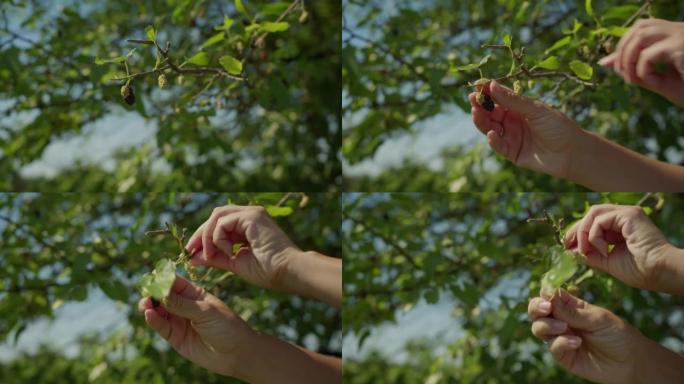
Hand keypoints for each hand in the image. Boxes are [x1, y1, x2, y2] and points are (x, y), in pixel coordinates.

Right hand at [138, 275, 253, 377]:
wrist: (234, 353)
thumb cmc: (226, 326)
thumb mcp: (206, 311)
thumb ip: (183, 304)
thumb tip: (161, 294)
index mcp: (194, 293)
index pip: (174, 282)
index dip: (162, 279)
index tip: (152, 276)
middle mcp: (183, 305)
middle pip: (162, 296)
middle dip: (152, 293)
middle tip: (146, 293)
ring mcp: (178, 321)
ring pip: (158, 311)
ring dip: (149, 306)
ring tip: (145, 305)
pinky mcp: (174, 337)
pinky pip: (161, 326)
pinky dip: (153, 320)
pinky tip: (149, 314)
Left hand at [185, 205, 299, 290]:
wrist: (287, 272)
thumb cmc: (268, 271)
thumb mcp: (235, 263)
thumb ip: (215, 258)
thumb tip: (193, 258)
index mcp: (249, 225)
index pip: (219, 223)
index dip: (203, 237)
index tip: (190, 253)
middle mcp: (250, 215)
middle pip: (216, 216)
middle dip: (201, 234)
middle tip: (190, 251)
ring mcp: (252, 213)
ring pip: (218, 216)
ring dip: (208, 236)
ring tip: (209, 256)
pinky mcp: (252, 216)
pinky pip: (223, 222)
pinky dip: (218, 238)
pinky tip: (227, 253)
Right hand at [469, 80, 586, 178]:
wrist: (572, 153)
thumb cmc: (558, 127)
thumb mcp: (536, 110)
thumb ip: (513, 100)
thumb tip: (491, 85)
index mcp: (518, 108)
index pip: (498, 98)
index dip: (487, 92)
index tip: (477, 86)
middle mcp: (512, 121)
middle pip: (490, 113)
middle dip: (480, 106)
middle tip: (473, 99)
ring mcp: (510, 137)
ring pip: (490, 128)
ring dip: (482, 121)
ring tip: (476, 113)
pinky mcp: (511, 153)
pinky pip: (498, 145)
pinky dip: (493, 140)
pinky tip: (491, 134)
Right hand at [528, 290, 643, 383]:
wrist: (631, 362)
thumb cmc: (618, 335)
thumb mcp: (598, 318)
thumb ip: (573, 311)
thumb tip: (548, 296)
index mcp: (570, 307)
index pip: (549, 296)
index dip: (545, 293)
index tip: (547, 294)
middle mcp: (561, 321)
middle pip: (537, 311)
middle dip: (536, 308)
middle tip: (546, 308)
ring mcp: (560, 338)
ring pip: (539, 328)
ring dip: (547, 326)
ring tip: (564, 328)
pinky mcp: (563, 355)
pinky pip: (552, 347)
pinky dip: (560, 343)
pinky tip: (576, 343)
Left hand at [563, 204, 670, 291]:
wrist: (660, 273)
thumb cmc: (640, 270)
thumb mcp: (607, 261)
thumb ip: (590, 254)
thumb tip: (572, 250)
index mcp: (621, 226)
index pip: (594, 222)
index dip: (578, 232)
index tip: (567, 246)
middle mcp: (624, 217)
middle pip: (591, 215)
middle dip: (576, 230)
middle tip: (568, 245)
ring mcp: (627, 213)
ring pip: (593, 214)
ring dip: (584, 233)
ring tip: (585, 250)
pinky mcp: (629, 214)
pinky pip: (600, 220)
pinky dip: (594, 236)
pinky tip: (602, 250)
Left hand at [599, 18, 683, 107]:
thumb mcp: (656, 79)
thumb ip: (633, 69)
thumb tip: (604, 63)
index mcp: (675, 34)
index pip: (641, 28)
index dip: (624, 45)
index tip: (614, 66)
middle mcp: (679, 30)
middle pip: (639, 27)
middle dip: (623, 50)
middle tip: (622, 74)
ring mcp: (681, 36)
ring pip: (641, 35)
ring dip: (628, 58)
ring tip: (633, 79)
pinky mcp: (681, 47)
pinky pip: (649, 55)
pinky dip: (643, 71)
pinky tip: (654, 83)